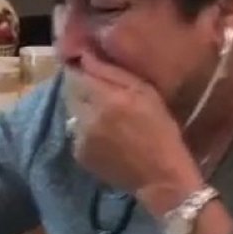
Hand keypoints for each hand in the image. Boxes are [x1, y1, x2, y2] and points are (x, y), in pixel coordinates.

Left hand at [67, 51, 202, 202]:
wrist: (160, 177)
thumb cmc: (162, 132)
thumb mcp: (147, 94)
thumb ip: (114, 74)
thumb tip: (85, 56)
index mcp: (108, 99)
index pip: (76, 74)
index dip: (79, 67)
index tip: (84, 62)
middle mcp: (88, 118)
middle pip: (70, 92)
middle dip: (81, 87)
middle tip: (101, 91)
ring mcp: (80, 138)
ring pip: (73, 112)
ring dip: (84, 108)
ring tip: (106, 115)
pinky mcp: (78, 154)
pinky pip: (76, 132)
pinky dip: (86, 129)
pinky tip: (105, 135)